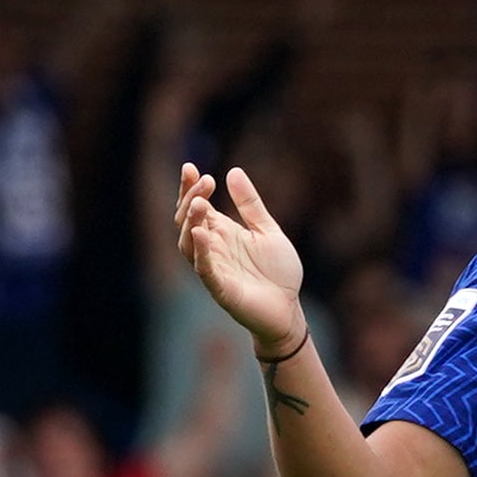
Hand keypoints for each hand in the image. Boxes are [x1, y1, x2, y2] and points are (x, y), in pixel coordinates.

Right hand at [172, 163, 306, 349]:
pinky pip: (205, 270)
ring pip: (188, 245)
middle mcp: (212, 248)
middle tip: (204, 182)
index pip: (196, 206)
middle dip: (190, 200)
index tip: (190, 167)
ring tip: (199, 204)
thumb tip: (233, 171)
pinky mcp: (221, 289)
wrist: (289, 309)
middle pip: (187, 221)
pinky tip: (201, 234)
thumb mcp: (268, 231)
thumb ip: (251, 205)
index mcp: (221, 232)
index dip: (189, 188)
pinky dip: (201, 253)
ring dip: (191, 223)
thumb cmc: (277, 273)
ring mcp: (213, 268)